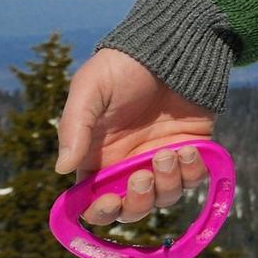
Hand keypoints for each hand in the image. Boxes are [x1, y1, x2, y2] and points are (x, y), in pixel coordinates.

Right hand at [56, 48, 215, 226]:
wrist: (170, 46)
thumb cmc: (122, 66)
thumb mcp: (89, 90)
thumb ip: (75, 128)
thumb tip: (62, 170)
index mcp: (96, 158)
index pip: (93, 201)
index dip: (100, 212)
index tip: (108, 201)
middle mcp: (128, 165)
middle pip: (132, 209)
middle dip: (137, 202)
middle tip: (142, 176)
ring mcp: (161, 159)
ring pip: (164, 197)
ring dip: (167, 184)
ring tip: (168, 152)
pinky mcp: (191, 149)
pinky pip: (194, 177)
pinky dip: (193, 171)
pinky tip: (188, 148)